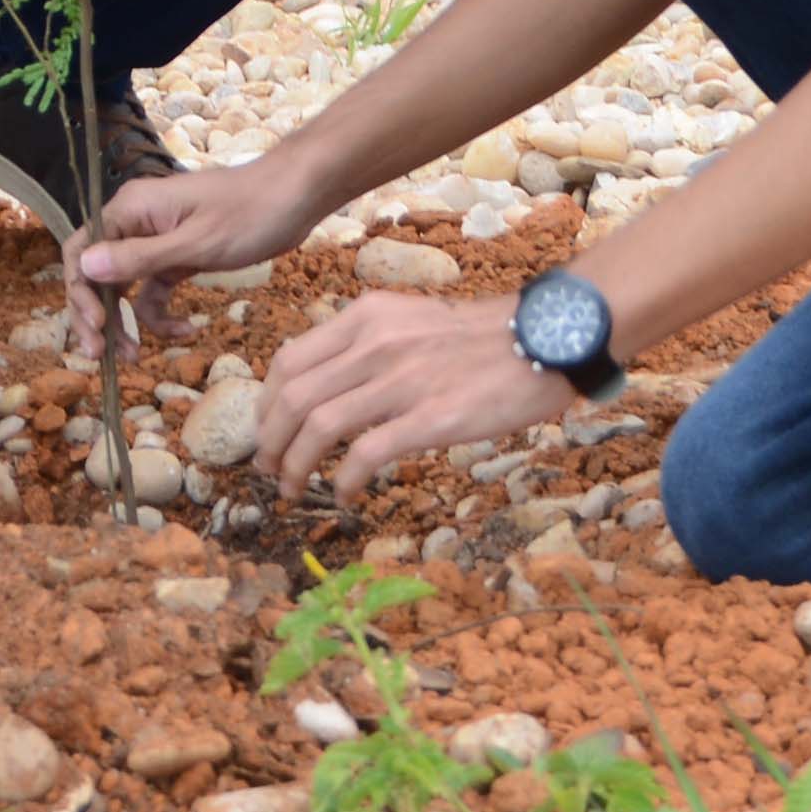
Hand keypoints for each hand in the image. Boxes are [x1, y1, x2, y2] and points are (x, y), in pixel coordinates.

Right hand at [66, 156, 325, 357]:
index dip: (80, 292)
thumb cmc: (250, 212)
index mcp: (130, 209)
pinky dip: (162, 313)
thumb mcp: (194, 243)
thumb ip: (139, 258)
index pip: (82, 250)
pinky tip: (184, 330)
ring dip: (125, 321)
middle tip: (100, 354)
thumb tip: (85, 267)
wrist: (296, 197)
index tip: (95, 328)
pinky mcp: (178, 256)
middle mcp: (136, 222)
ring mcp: (157, 239)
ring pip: (123, 286)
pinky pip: (154, 289)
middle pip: (97, 271)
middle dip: (96, 314)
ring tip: (132, 356)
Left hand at [258, 291, 567, 498]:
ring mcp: (402, 381)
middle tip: (270, 470)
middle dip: (270, 442)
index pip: (290, 360)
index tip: (268, 431)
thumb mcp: (411, 318)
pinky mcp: (431, 418)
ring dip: (295, 466)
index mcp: (367, 316)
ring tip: (294, 489)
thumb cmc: (481, 337)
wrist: (544, 340)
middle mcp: (376, 343)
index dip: (266, 404)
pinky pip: (365, 455)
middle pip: (293, 397)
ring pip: (318, 427)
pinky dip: (342, 480)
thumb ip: (367, 343)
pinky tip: (344, 495)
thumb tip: (326, 385)